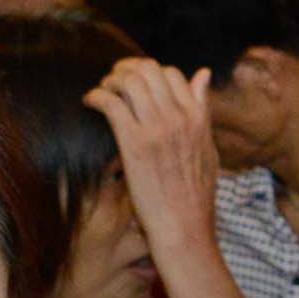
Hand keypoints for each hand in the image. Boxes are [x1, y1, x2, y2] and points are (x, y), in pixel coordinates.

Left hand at [92, 61, 227, 266]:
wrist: (184, 227)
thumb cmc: (195, 195)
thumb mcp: (208, 147)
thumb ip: (203, 109)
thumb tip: (202, 73)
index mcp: (197, 118)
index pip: (171, 73)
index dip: (148, 72)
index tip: (134, 82)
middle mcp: (179, 118)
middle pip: (148, 70)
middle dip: (125, 69)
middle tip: (112, 81)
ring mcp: (157, 129)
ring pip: (128, 81)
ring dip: (110, 81)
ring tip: (102, 91)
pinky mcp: (134, 144)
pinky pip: (111, 103)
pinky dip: (96, 96)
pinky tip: (90, 103)